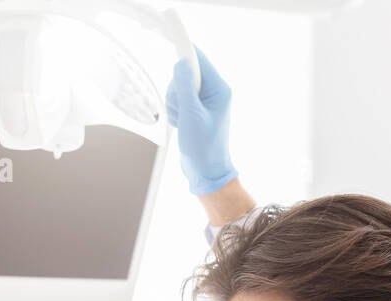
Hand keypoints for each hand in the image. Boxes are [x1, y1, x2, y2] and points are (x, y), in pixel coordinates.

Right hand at [165, 46, 237, 194]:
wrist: (206, 172)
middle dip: (177, 91)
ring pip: (179, 88)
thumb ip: (185, 87)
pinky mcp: (195, 109)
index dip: (185, 52)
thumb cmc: (204, 148)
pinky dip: (175, 112)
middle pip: (185, 73)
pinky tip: (181, 125)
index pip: (200, 60)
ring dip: (175, 104)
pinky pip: (178, 100)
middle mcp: (213, 92)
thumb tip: (181, 64)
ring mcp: (203, 101)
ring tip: (183, 123)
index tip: (171, 38)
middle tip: (182, 111)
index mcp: (219, 89)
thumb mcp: (192, 116)